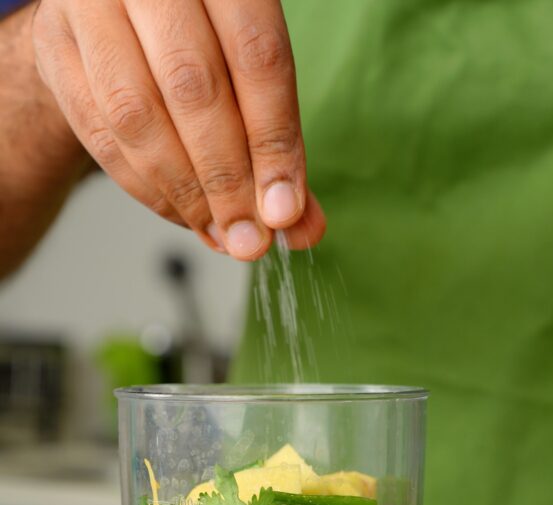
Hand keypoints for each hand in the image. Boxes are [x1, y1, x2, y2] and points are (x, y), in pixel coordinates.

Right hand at [32, 0, 325, 259]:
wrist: (117, 13)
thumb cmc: (200, 38)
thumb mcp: (251, 70)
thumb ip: (279, 140)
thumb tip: (302, 226)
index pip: (256, 58)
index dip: (273, 144)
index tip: (284, 212)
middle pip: (193, 88)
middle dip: (227, 180)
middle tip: (249, 237)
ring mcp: (90, 4)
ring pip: (138, 115)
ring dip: (184, 193)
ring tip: (218, 233)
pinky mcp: (54, 47)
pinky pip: (100, 135)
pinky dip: (146, 189)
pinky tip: (182, 214)